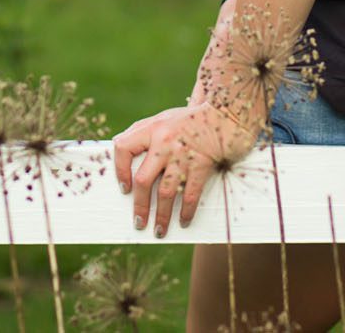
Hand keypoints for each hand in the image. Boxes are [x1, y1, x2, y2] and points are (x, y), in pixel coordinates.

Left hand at [111, 101, 254, 237]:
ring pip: (166, 193)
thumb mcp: (163, 118)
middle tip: (138, 222)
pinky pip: (191, 194)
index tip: (124, 189)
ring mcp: (183, 155)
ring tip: (159, 231)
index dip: (119, 170)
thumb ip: (142, 131)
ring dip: (162, 216)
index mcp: (152, 128)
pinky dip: (187, 211)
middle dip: (140, 205)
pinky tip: (184, 221)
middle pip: (144, 180)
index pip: (123, 148)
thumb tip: (119, 149)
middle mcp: (164, 142)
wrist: (224, 114)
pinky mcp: (202, 165)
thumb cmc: (190, 119)